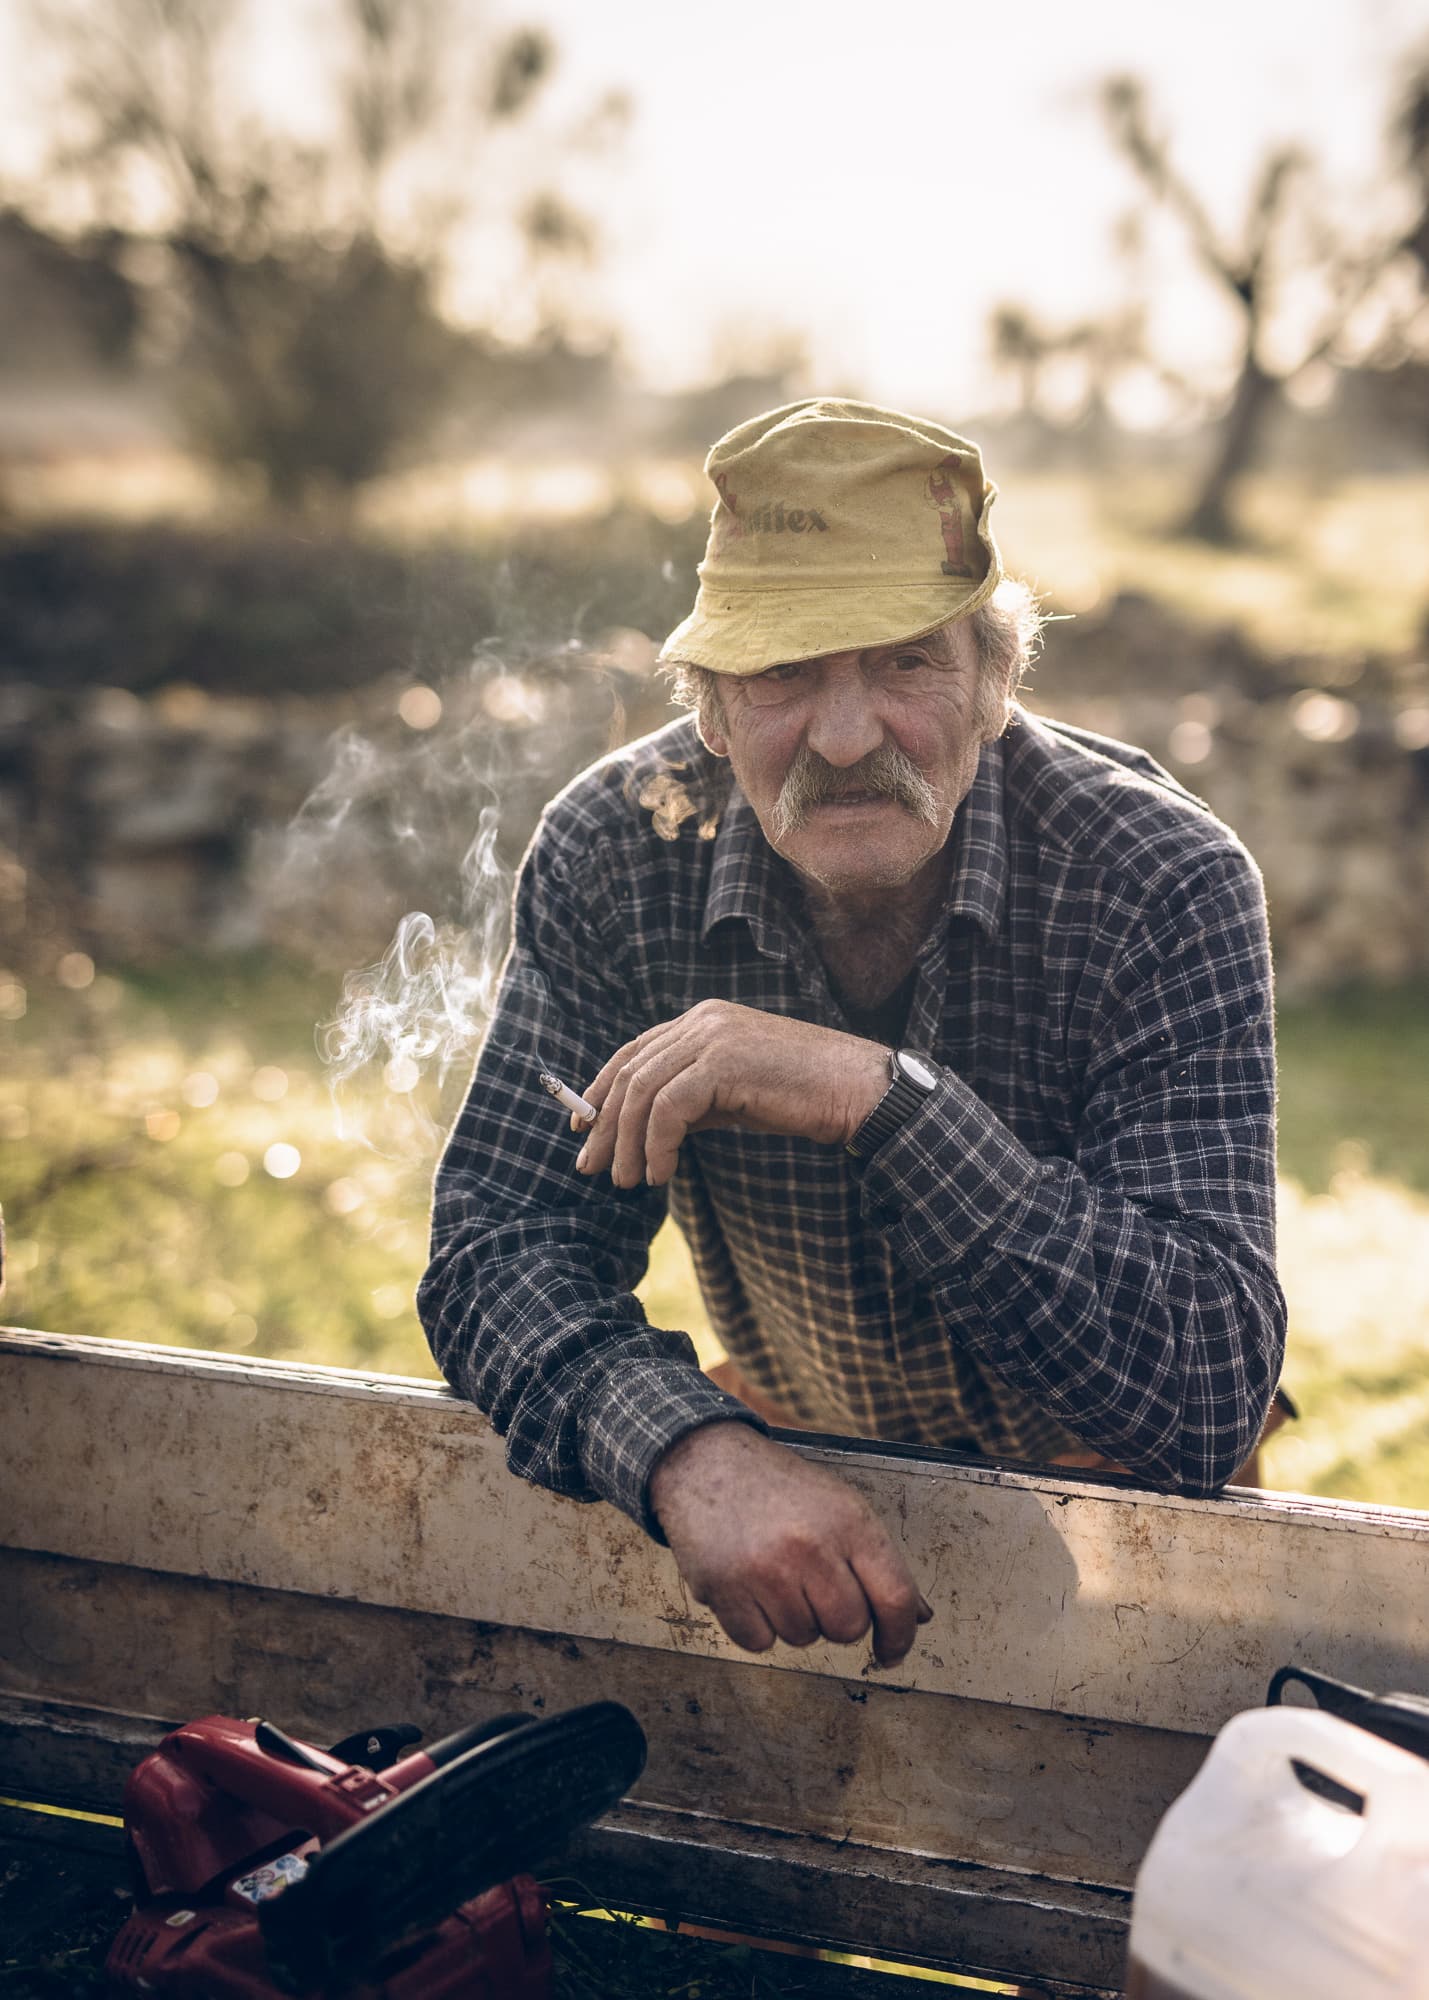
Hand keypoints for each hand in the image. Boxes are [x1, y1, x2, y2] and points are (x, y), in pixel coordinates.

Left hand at [575, 1001, 888, 1188]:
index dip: (601, 1091)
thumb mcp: (732, 1097)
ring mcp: (712, 1036)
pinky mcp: (723, 1062)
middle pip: (630, 1072)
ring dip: (628, 1142)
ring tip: (627, 1182)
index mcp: (703, 1020)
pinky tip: (661, 1173)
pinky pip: (668, 1108)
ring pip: (643, 1091)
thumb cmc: (801, 1097)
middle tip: (591, 1167)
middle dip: (605, 1124)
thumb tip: (642, 1131)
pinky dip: (657, 1145)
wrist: (856, 1092)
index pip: (633, 1052)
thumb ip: (690, 1101)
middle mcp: (702, 1020)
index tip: (583, 1130)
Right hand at [649, 1422, 932, 1666]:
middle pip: (848, 1627)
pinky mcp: (724, 1589)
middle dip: (835, 1618)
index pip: (895, 1598)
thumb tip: (916, 1616)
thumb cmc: (780, 1487)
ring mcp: (765, 1569)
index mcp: (850, 1521)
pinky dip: (756, 1625)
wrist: (707, 1461)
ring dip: (793, 1618)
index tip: (891, 1652)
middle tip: (813, 1586)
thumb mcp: (841, 1506)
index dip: (899, 1637)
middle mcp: (810, 1546)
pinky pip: (759, 1643)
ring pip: (803, 1638)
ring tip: (776, 1574)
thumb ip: (880, 1561)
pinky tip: (749, 1586)